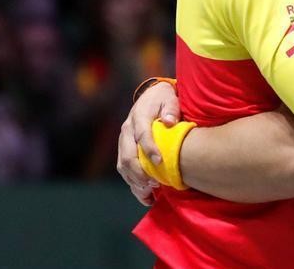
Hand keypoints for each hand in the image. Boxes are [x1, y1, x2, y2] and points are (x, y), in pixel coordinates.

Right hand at [117, 81, 179, 205]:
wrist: (151, 97)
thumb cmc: (164, 99)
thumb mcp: (169, 99)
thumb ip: (170, 109)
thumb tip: (169, 121)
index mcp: (139, 116)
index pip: (142, 134)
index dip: (150, 149)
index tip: (160, 162)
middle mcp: (127, 130)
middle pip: (127, 155)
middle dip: (140, 171)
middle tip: (155, 182)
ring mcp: (124, 141)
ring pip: (123, 165)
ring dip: (135, 181)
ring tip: (150, 193)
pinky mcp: (124, 150)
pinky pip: (124, 170)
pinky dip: (133, 183)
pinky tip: (145, 196)